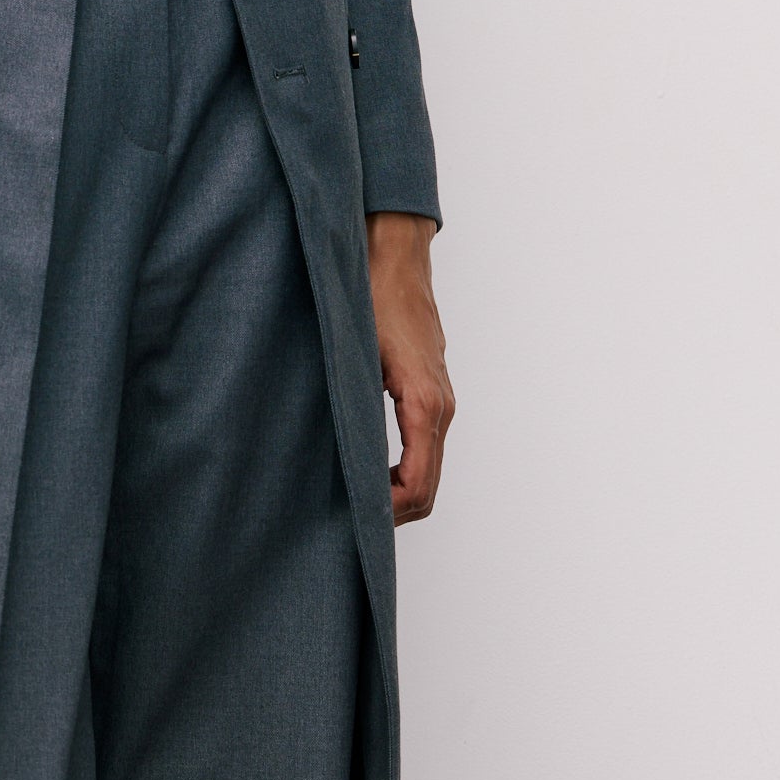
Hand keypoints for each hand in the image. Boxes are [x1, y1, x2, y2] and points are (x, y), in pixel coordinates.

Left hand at [368, 212, 453, 524]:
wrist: (393, 254)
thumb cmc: (369, 295)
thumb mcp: (352, 354)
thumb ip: (351, 406)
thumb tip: (338, 461)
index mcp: (423, 402)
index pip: (418, 484)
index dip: (388, 513)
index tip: (353, 523)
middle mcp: (441, 406)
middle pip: (428, 489)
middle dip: (393, 513)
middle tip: (346, 524)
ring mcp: (441, 400)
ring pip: (429, 470)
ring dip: (398, 493)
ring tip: (353, 502)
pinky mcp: (432, 392)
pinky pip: (426, 447)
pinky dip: (403, 471)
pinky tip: (368, 470)